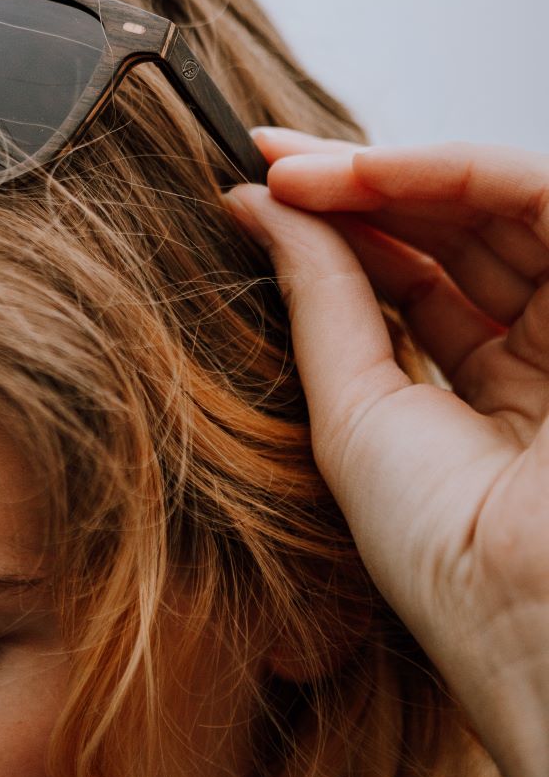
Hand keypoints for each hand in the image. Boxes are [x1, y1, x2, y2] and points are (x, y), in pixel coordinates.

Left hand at [223, 130, 548, 776]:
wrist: (526, 614)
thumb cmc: (444, 554)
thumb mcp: (352, 409)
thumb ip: (320, 296)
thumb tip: (259, 204)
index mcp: (494, 405)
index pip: (419, 286)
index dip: (343, 232)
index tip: (256, 191)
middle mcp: (546, 362)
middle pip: (452, 236)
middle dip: (356, 190)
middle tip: (269, 162)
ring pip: (489, 208)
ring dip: (389, 174)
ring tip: (295, 168)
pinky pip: (532, 197)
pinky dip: (448, 171)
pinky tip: (362, 171)